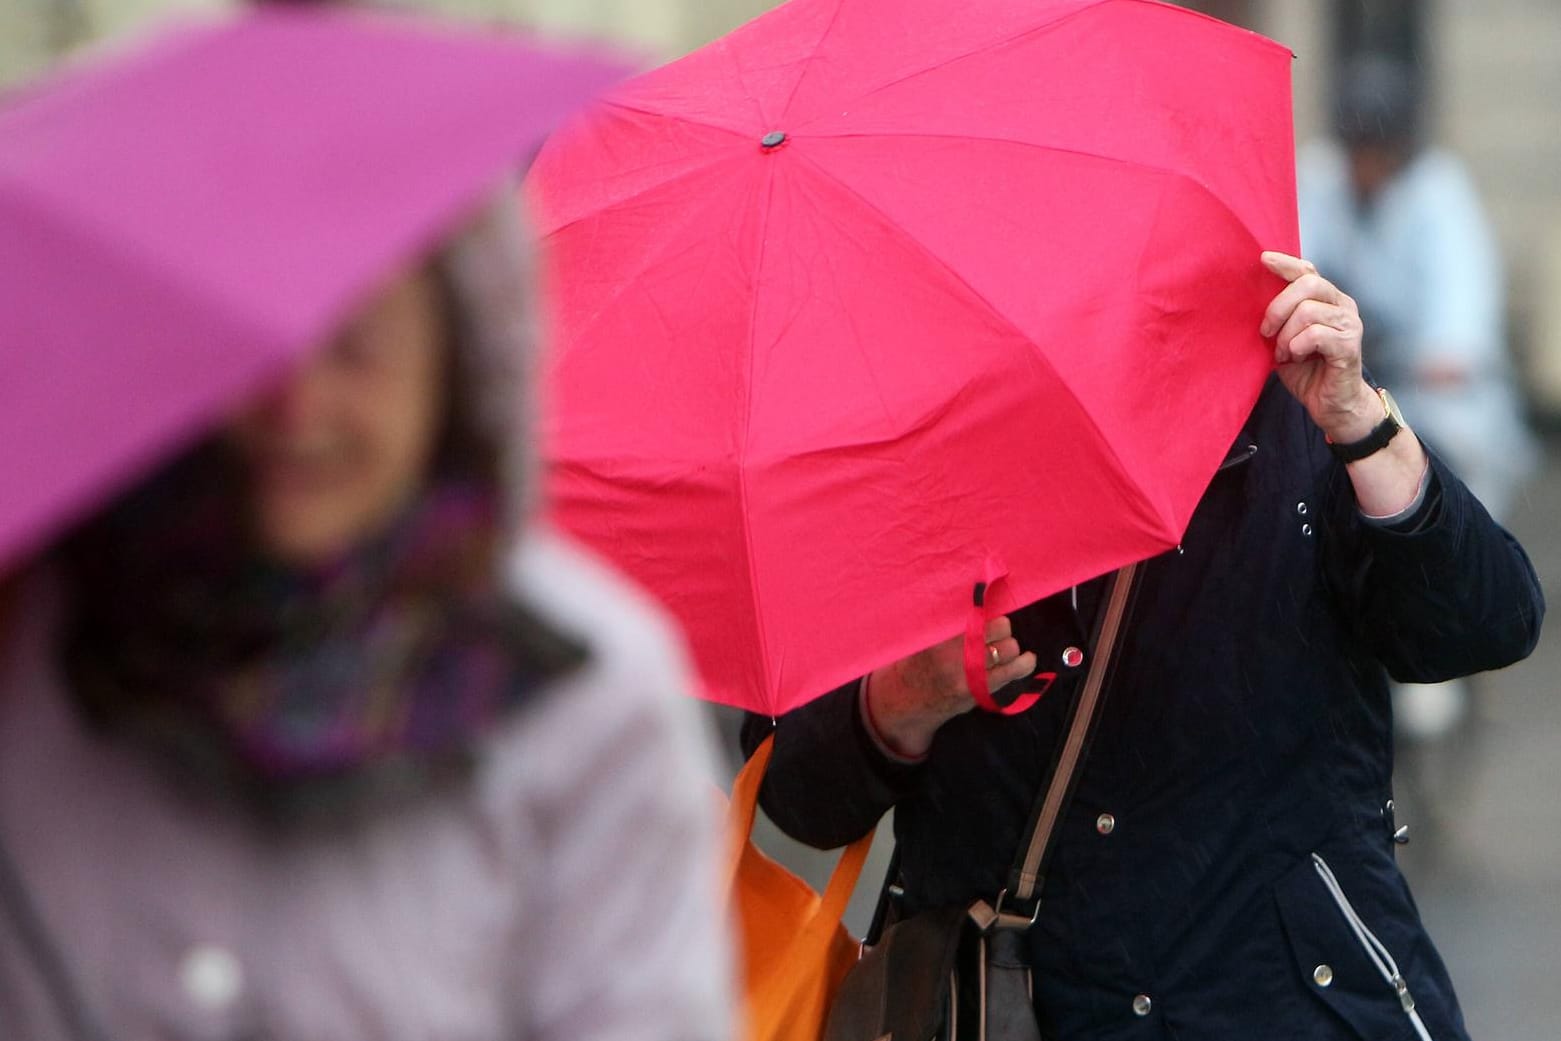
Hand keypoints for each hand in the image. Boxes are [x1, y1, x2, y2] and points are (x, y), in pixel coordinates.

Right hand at [864, 616, 1037, 757]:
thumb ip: (944, 620)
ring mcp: (970, 672)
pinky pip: (1013, 672)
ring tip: (1003, 646)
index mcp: (941, 634)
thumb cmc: (916, 662)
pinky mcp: (981, 689)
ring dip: (1009, 645)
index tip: (987, 608)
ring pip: (1009, 647)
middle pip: (999, 627)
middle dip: (1000, 627)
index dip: (986, 609)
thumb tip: (976, 597)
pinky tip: (1027, 658)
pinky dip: (1025, 663)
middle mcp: (957, 651)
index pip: (976, 613)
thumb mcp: (922, 636)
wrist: (908, 700)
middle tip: (994, 630)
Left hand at [1259, 251, 1382, 443]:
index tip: (1262, 260)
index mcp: (1328, 300)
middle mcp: (1342, 306)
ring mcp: (1349, 324)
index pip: (1308, 271)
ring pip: (1308, 311)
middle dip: (1278, 307)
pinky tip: (1294, 358)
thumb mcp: (1285, 339)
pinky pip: (1315, 334)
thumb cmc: (1307, 371)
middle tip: (1266, 331)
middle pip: (1308, 284)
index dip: (1286, 263)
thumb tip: (1251, 300)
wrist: (1331, 405)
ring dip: (1286, 335)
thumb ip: (1278, 318)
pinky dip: (1296, 346)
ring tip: (1283, 353)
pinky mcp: (1349, 345)